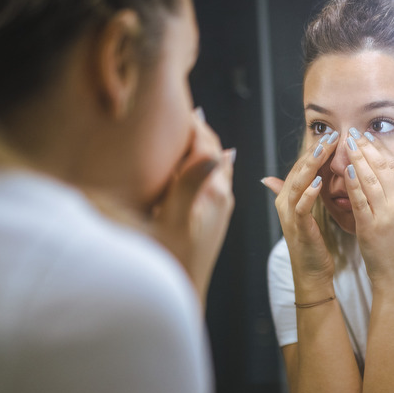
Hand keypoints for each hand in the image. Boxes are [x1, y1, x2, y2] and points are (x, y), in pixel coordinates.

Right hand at [151, 108, 234, 304]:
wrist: (183, 294)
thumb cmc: (172, 262)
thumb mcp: (175, 220)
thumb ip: (190, 183)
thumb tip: (216, 149)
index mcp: (212, 192)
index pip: (205, 144)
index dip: (192, 121)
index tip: (178, 98)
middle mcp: (221, 196)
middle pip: (212, 150)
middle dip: (198, 128)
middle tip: (183, 104)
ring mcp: (217, 206)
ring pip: (211, 163)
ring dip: (200, 143)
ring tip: (187, 123)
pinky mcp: (211, 216)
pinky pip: (208, 178)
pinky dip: (198, 161)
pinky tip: (191, 158)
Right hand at [262, 132, 340, 288]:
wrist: (312, 273)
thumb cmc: (313, 242)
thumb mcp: (306, 213)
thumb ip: (299, 192)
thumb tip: (273, 177)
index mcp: (288, 196)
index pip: (300, 166)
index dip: (314, 149)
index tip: (331, 134)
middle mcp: (284, 202)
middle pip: (298, 170)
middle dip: (314, 151)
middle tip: (330, 135)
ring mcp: (289, 215)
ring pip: (297, 184)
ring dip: (310, 166)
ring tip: (323, 150)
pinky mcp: (298, 228)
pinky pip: (302, 207)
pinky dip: (309, 193)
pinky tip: (319, 182)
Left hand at [343, 131, 393, 288]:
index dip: (382, 150)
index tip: (371, 137)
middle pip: (382, 170)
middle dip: (367, 148)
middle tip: (354, 133)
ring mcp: (385, 216)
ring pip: (370, 181)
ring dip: (357, 159)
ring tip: (348, 144)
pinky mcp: (369, 227)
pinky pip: (359, 200)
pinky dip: (353, 183)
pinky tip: (346, 169)